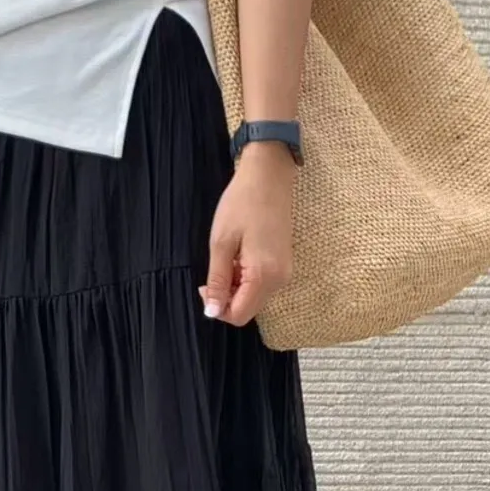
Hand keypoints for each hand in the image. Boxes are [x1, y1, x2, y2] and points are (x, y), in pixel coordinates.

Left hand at [199, 140, 295, 326]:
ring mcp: (284, 272)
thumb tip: (212, 312)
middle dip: (226, 299)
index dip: (217, 308)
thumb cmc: (242, 203)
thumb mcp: (221, 243)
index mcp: (264, 275)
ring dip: (236, 288)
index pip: (239, 314)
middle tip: (214, 271)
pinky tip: (239, 257)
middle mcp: (279, 279)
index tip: (205, 286)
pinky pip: (262, 285)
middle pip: (247, 309)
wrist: (269, 175)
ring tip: (228, 259)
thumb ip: (218, 281)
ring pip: (254, 298)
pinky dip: (246, 279)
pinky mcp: (284, 264)